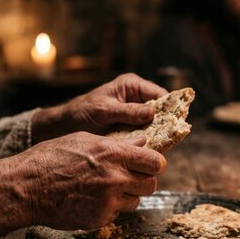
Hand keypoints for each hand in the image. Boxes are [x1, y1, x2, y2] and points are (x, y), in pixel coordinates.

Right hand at [0, 132, 166, 238]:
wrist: (27, 187)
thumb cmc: (50, 159)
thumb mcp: (84, 140)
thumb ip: (117, 143)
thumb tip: (141, 143)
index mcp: (114, 154)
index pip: (156, 162)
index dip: (155, 164)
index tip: (150, 164)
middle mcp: (116, 178)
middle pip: (151, 184)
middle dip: (143, 180)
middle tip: (128, 177)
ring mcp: (109, 201)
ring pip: (136, 201)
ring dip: (127, 195)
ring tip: (107, 188)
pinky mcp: (100, 219)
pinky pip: (117, 213)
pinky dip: (110, 207)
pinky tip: (92, 199)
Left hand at [32, 73, 167, 141]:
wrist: (63, 127)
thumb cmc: (81, 113)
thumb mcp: (103, 110)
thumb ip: (127, 111)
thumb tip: (153, 112)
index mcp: (131, 85)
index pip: (159, 94)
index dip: (170, 107)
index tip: (175, 122)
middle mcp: (136, 98)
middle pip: (161, 111)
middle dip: (165, 124)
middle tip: (168, 139)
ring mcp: (134, 115)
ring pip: (155, 125)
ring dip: (157, 136)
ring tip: (158, 148)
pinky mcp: (130, 129)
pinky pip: (145, 135)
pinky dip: (147, 143)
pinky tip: (148, 152)